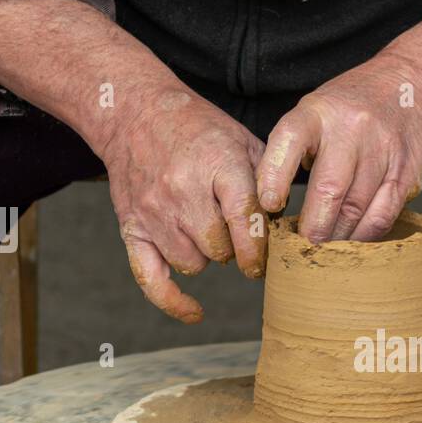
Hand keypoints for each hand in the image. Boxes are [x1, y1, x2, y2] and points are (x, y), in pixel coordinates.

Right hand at [102, 90, 268, 321]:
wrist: (133, 112)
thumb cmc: (197, 129)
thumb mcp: (241, 140)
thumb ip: (268, 180)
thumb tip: (290, 226)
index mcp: (216, 163)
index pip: (244, 219)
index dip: (258, 249)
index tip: (264, 261)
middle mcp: (182, 189)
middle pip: (219, 248)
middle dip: (233, 248)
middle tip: (234, 234)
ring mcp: (153, 211)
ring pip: (192, 265)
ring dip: (206, 258)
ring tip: (206, 232)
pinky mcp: (131, 227)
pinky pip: (150, 279)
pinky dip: (172, 301)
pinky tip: (194, 311)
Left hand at [257, 56, 421, 242]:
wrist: (411, 88)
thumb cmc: (350, 109)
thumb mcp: (315, 113)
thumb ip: (294, 152)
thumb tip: (275, 208)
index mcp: (318, 112)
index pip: (290, 140)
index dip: (275, 174)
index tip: (269, 204)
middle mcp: (351, 129)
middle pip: (329, 189)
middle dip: (313, 228)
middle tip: (302, 248)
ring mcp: (382, 150)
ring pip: (356, 209)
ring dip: (337, 238)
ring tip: (325, 252)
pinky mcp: (406, 172)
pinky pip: (383, 215)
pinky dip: (364, 236)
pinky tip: (353, 243)